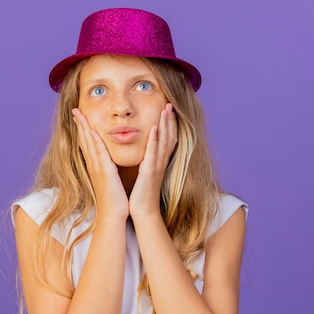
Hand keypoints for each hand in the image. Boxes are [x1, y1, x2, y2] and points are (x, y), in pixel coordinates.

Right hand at [73, 109, 128, 219]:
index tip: (80, 117)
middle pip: (85, 140)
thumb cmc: (113, 200)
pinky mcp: (105, 173)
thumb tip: (108, 164)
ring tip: (79, 114)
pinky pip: (100, 154)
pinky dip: (95, 142)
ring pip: (89, 144)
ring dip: (84, 128)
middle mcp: (94, 165)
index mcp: (96, 167)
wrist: (113, 215)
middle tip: (75, 110)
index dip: (83, 130)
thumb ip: (107, 170)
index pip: (88, 144)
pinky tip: (92, 131)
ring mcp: (98, 168)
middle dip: (80, 124)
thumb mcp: (109, 181)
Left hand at [129, 103, 177, 218]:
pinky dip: (154, 140)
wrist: (143, 210)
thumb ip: (149, 161)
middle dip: (170, 120)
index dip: (170, 124)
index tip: (168, 110)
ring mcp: (157, 166)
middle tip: (170, 104)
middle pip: (169, 136)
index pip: (167, 139)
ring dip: (165, 125)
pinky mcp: (149, 171)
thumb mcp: (147, 173)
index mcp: (159, 161)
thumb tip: (148, 152)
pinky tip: (154, 129)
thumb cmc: (143, 192)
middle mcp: (161, 161)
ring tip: (165, 110)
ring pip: (163, 141)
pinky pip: (152, 153)